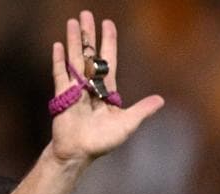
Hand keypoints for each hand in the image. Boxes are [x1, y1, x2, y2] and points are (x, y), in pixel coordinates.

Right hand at [48, 10, 163, 163]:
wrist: (79, 152)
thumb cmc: (103, 141)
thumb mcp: (127, 124)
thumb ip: (142, 110)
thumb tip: (161, 100)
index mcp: (106, 90)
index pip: (108, 60)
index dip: (108, 42)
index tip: (107, 23)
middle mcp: (91, 86)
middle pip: (90, 55)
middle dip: (89, 35)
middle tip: (86, 14)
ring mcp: (75, 89)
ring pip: (75, 59)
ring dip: (75, 41)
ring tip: (73, 22)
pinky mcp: (62, 95)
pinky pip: (60, 74)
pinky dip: (59, 60)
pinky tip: (59, 45)